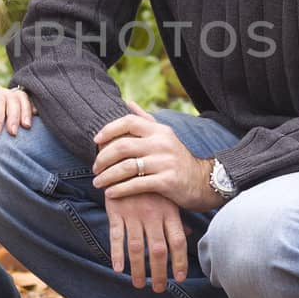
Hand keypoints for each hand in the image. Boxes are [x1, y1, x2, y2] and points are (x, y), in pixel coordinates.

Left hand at [0, 82, 33, 163]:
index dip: (0, 114)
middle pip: (11, 98)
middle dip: (14, 115)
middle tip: (13, 133)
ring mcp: (5, 97)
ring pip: (21, 98)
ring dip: (25, 112)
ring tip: (26, 127)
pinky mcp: (11, 106)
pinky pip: (25, 103)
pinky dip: (31, 110)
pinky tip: (34, 119)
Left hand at [92, 100, 219, 211]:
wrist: (203, 182)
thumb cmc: (177, 159)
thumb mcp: (165, 136)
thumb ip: (146, 120)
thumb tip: (128, 103)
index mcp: (159, 130)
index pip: (128, 122)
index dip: (109, 130)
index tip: (95, 141)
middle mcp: (162, 143)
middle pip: (123, 146)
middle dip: (103, 158)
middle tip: (94, 168)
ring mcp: (165, 162)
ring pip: (126, 167)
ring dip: (108, 176)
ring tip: (98, 183)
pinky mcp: (167, 181)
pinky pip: (136, 184)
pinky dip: (120, 189)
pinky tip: (111, 194)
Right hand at [105, 191, 187, 291]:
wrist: (126, 158)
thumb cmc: (151, 182)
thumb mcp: (168, 197)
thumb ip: (177, 218)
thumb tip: (188, 237)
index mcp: (169, 211)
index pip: (178, 242)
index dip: (179, 262)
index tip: (179, 278)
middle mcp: (153, 214)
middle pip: (158, 250)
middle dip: (159, 273)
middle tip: (158, 288)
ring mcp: (133, 213)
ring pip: (137, 248)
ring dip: (138, 269)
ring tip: (139, 284)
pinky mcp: (115, 211)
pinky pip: (116, 236)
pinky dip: (116, 254)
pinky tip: (118, 269)